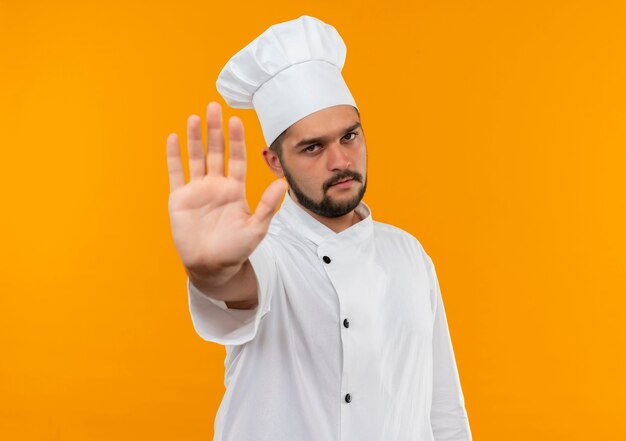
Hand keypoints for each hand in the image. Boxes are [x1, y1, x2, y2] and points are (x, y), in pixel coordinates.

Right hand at [166, 101, 286, 280]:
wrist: (212, 266)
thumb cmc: (236, 249)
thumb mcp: (256, 228)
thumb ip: (267, 205)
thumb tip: (283, 183)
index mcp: (235, 189)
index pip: (236, 158)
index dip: (236, 140)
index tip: (235, 121)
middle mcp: (216, 185)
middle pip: (216, 151)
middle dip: (215, 130)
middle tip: (213, 107)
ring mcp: (197, 190)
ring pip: (195, 157)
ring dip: (195, 138)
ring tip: (195, 117)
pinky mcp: (179, 198)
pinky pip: (176, 173)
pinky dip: (174, 156)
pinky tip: (174, 138)